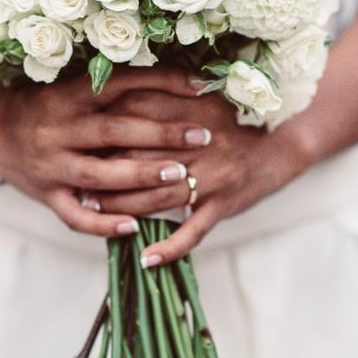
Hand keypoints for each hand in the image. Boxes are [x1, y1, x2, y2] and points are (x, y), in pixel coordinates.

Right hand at [0, 68, 212, 238]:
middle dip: (162, 134)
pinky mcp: (45, 194)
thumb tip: (169, 72)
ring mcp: (51, 164)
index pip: (121, 83)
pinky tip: (134, 226)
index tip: (200, 85)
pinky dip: (104, 223)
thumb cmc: (40, 102)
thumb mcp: (68, 84)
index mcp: (68, 95)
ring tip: (180, 176)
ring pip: (100, 174)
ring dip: (142, 176)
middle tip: (203, 136)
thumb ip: (108, 83)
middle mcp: (58, 128)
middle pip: (116, 131)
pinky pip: (75, 216)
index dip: (162, 82)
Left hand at [89, 89, 315, 265]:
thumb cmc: (231, 121)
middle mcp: (200, 144)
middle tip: (77, 183)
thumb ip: (163, 99)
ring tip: (94, 214)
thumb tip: (112, 103)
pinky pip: (194, 230)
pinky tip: (146, 258)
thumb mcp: (200, 100)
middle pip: (141, 160)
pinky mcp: (224, 204)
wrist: (280, 144)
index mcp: (191, 111)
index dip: (106, 130)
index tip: (82, 141)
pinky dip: (169, 247)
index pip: (137, 117)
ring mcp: (213, 177)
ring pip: (158, 197)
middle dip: (105, 173)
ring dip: (123, 208)